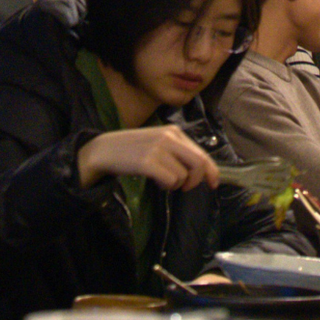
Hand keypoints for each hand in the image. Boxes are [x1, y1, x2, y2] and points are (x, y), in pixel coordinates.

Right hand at [78, 126, 218, 191]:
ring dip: (176, 184)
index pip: (201, 153)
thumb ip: (178, 152)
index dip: (211, 170)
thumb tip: (201, 171)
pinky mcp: (148, 162)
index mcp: (174, 131)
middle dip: (196, 180)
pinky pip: (171, 180)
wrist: (105, 150)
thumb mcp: (158, 143)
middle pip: (198, 164)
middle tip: (185, 188)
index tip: (214, 183)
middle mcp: (168, 137)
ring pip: (184, 175)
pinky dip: (166, 185)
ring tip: (162, 180)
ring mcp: (158, 148)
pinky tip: (156, 181)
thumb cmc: (133, 149)